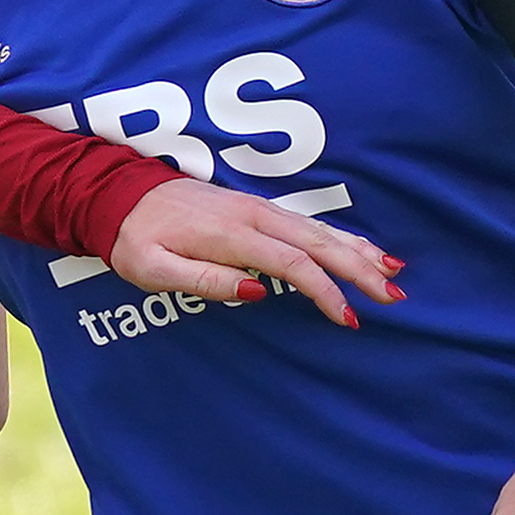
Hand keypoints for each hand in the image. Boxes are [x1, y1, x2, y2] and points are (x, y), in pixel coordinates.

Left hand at [100, 179, 403, 323]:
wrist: (121, 195)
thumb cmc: (135, 239)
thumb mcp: (154, 269)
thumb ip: (204, 280)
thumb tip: (256, 292)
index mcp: (231, 234)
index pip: (293, 264)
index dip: (324, 292)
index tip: (346, 319)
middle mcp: (253, 215)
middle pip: (319, 243)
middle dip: (360, 269)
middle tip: (393, 295)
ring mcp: (258, 208)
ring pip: (320, 230)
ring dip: (359, 251)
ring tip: (393, 272)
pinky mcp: (257, 208)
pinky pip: (308, 224)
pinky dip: (340, 237)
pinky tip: (360, 248)